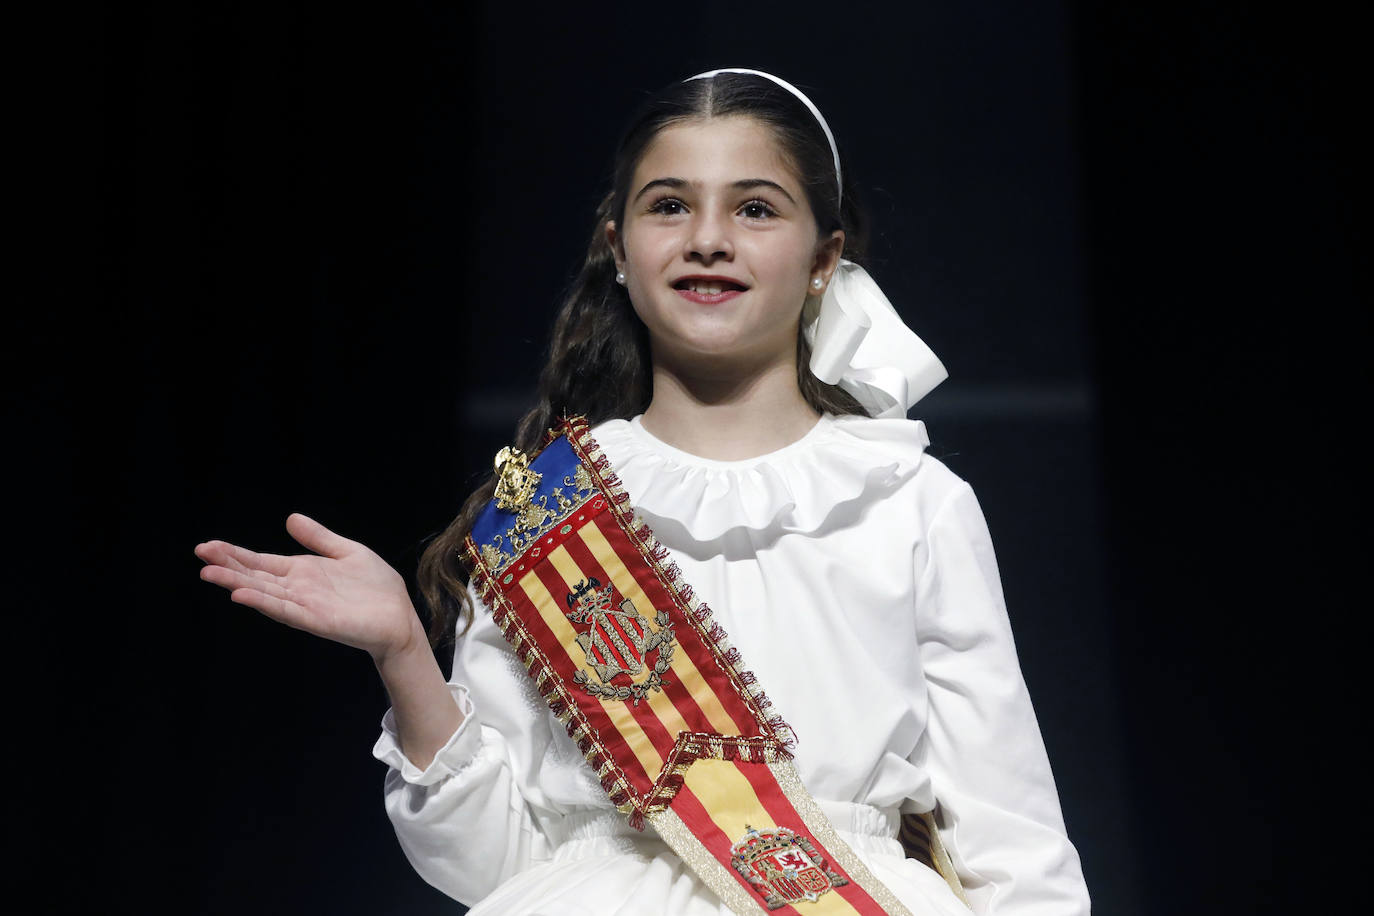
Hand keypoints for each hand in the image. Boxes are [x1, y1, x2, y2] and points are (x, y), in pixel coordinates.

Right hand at [195, 513, 420, 661]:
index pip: (261, 562)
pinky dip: (264, 602)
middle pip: (256, 576)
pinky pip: (286, 611)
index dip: (235, 554)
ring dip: (237, 584)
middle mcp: (297, 589)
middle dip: (228, 565)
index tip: (208, 546)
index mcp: (302, 572)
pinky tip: (243, 594)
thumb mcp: (347, 552)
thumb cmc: (376, 588)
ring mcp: (305, 605)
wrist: (400, 617)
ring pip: (264, 593)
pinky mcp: (317, 620)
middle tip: (200, 554)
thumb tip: (290, 518)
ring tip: (210, 573)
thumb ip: (318, 538)